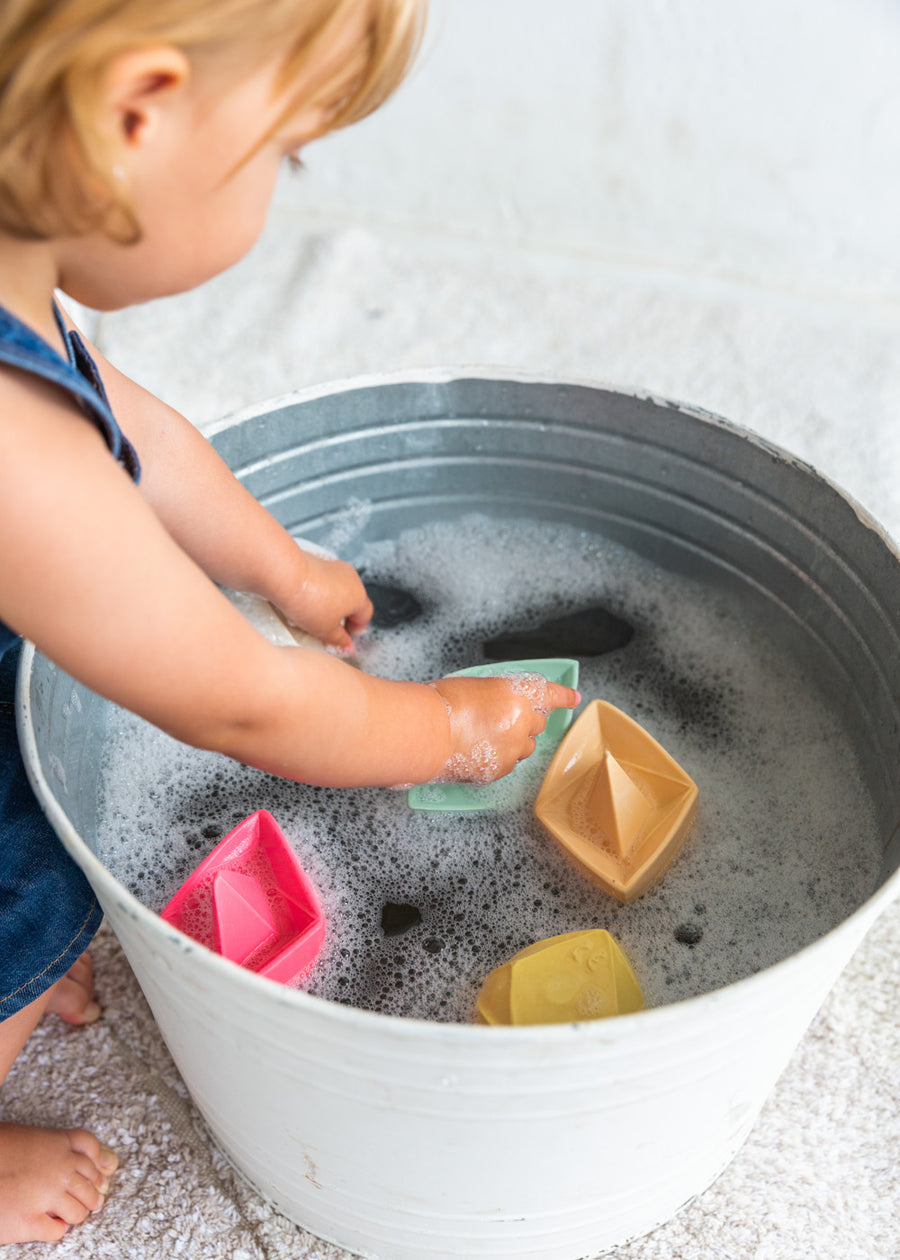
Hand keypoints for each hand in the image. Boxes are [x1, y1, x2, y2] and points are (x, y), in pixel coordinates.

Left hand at [275, 553, 372, 652]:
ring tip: (314, 615)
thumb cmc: (307, 601)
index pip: (365, 615)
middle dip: (343, 616)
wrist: (286, 576)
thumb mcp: (325, 631)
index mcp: (359, 596)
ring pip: (339, 589)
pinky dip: (320, 591)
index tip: (346, 637)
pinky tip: (305, 601)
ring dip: (331, 603)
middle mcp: (351, 579)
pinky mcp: (319, 560)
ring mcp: (335, 567)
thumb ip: (340, 641)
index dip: (356, 629)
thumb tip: (347, 647)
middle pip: (353, 601)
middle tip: (329, 628)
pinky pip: (325, 580)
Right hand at [429, 673, 579, 783]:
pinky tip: (477, 752)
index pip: (548, 693)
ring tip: (485, 738)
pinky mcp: (500, 769)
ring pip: (525, 747)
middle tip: (501, 721)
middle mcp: (520, 721)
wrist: (424, 733)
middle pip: (537, 723)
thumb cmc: (440, 704)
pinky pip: (508, 764)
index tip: (573, 698)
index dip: (562, 696)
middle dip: (525, 722)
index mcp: (515, 694)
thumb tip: (499, 706)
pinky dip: (498, 759)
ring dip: (514, 742)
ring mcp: (512, 748)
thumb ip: (496, 697)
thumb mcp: (474, 687)